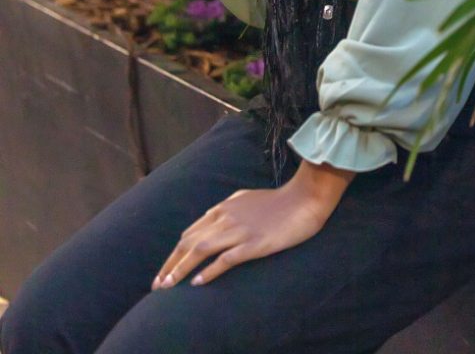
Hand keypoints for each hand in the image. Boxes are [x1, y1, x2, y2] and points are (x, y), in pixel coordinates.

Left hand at [151, 163, 351, 288]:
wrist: (303, 199)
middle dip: (170, 265)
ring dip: (180, 270)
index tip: (164, 271)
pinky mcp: (254, 244)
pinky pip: (225, 259)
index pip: (189, 234)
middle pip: (188, 243)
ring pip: (200, 251)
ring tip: (168, 287)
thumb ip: (226, 210)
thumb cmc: (277, 201)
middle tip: (157, 286)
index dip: (174, 254)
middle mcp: (225, 218)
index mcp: (222, 208)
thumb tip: (211, 220)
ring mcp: (239, 231)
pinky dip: (208, 272)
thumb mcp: (245, 199)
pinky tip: (197, 283)